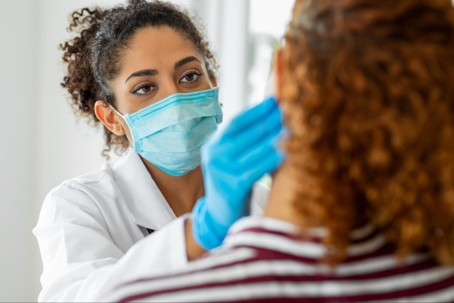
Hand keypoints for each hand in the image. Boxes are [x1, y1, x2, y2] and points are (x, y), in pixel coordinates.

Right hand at [192, 97, 284, 249]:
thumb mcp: (232, 159)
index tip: (275, 100)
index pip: (236, 122)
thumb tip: (270, 116)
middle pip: (246, 134)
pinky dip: (270, 160)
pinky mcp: (231, 188)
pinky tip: (285, 153)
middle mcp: (213, 156)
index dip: (256, 111)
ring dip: (273, 138)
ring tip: (291, 129)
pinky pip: (255, 170)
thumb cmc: (233, 182)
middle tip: (288, 111)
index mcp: (213, 145)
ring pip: (252, 150)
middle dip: (268, 121)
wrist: (220, 216)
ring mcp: (220, 172)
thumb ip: (244, 141)